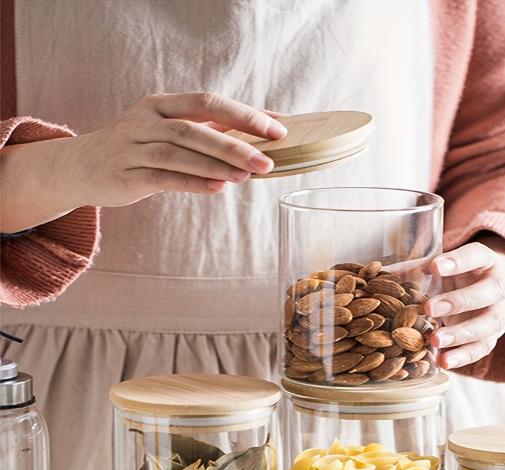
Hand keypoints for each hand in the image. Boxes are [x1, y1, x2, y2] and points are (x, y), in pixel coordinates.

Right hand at [63, 92, 286, 206]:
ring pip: (178, 154)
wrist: (84, 166)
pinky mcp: (127, 176)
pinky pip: (164, 178)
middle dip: (234, 145)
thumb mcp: (169, 130)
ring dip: (216, 165)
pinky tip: (218, 188)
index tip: (277, 129)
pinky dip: (193, 183)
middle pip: (194, 128)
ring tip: (247, 176)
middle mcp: (145, 121)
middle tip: (267, 161)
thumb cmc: (140, 148)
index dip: (243, 114)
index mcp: (161, 105)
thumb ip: (210, 130)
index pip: (207, 102)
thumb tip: (265, 130)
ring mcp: (133, 148)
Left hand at [425, 238, 504, 369]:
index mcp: (485, 261)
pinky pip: (482, 348)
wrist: (500, 293)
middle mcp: (498, 286)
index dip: (457, 261)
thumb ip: (415, 269)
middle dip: (458, 301)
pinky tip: (444, 362)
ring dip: (461, 334)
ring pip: (488, 324)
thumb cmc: (463, 276)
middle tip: (429, 308)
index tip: (433, 267)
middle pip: (487, 292)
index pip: (475, 256)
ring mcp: (500, 313)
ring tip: (435, 340)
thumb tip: (375, 272)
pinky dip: (464, 356)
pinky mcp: (494, 337)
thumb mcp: (445, 268)